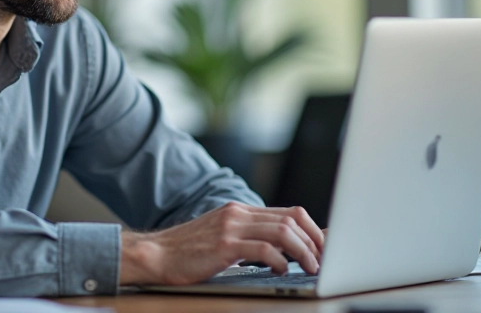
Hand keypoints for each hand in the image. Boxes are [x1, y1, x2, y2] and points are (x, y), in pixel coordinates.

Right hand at [119, 202, 323, 285]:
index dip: (312, 230)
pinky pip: (263, 249)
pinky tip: (281, 270)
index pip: (289, 212)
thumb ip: (251, 237)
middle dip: (314, 241)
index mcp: (240, 210)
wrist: (156, 254)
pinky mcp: (223, 246)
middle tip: (322, 261)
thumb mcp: (224, 237)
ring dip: (303, 251)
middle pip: (291, 219)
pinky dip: (279, 260)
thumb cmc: (189, 252)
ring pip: (282, 232)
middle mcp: (238, 214)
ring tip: (309, 268)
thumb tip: (285, 250)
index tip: (324, 247)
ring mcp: (230, 227)